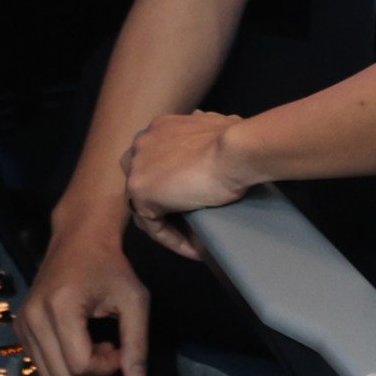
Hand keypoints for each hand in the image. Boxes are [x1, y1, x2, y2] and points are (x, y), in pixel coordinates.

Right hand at [21, 215, 150, 375]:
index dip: (108, 367)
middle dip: (93, 374)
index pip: (80, 365)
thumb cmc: (110, 266)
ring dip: (78, 373)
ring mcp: (23, 324)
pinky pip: (41, 367)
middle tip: (110, 349)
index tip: (121, 346)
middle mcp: (33, 318)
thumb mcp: (134, 299)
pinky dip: (63, 365)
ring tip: (95, 346)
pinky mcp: (20, 328)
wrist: (79, 239)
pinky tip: (79, 342)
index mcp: (60, 307)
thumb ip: (137, 341)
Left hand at [122, 109, 255, 258]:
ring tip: (194, 240)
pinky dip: (173, 240)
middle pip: (143, 179)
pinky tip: (195, 249)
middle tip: (189, 218)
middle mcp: (144, 142)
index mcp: (161, 127)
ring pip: (145, 205)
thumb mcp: (222, 126)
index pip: (157, 160)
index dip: (174, 182)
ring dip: (169, 224)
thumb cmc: (237, 140)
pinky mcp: (141, 193)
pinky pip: (152, 225)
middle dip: (163, 200)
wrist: (236, 151)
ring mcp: (138, 167)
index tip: (197, 197)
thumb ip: (209, 130)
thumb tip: (222, 127)